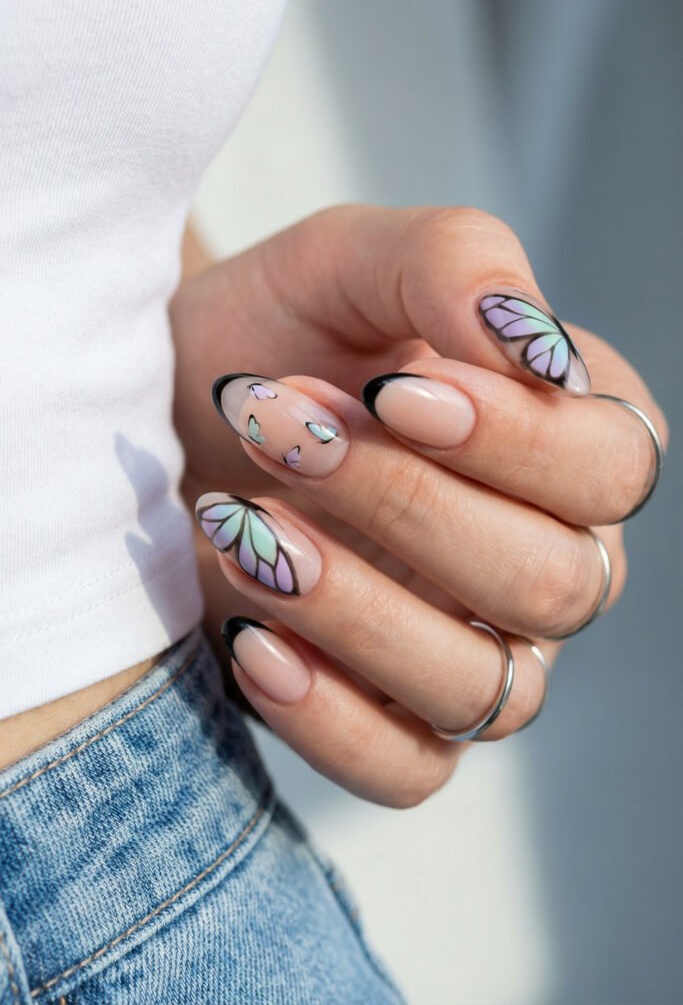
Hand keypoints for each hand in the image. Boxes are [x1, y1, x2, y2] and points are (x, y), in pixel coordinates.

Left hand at [172, 205, 667, 806]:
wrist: (180, 400)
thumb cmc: (283, 330)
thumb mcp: (356, 260)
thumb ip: (457, 267)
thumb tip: (535, 349)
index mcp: (571, 441)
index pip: (613, 469)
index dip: (513, 442)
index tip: (391, 393)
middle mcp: (548, 559)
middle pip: (550, 583)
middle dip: (406, 508)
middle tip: (280, 430)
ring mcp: (478, 652)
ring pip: (481, 690)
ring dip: (355, 609)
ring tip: (244, 530)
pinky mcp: (391, 719)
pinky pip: (406, 771)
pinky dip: (328, 719)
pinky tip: (251, 639)